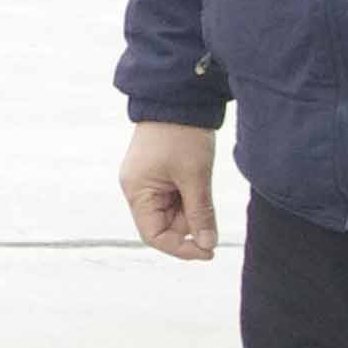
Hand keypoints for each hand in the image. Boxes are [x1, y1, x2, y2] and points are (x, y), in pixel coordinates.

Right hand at [121, 123, 219, 260]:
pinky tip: (199, 181)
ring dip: (192, 209)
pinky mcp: (158, 174)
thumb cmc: (181, 134)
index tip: (207, 250)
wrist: (179, 97)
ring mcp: (147, 181)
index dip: (180, 248)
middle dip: (189, 225)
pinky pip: (174, 198)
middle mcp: (137, 189)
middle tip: (210, 212)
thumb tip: (207, 244)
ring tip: (203, 185)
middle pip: (164, 225)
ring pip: (172, 212)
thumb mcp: (195, 176)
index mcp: (137, 191)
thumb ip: (200, 213)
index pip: (154, 235)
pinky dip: (190, 197)